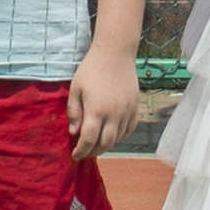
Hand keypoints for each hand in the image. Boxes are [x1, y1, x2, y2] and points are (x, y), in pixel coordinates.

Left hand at [68, 46, 140, 160]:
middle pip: (105, 144)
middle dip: (94, 152)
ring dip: (106, 144)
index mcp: (96, 110)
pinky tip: (112, 133)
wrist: (115, 53)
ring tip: (96, 142)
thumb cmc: (91, 69)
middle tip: (85, 152)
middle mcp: (114, 114)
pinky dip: (120, 136)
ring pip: (118, 138)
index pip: (88, 140)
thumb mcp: (76, 89)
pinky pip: (129, 129)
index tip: (75, 156)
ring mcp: (127, 111)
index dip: (81, 152)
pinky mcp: (135, 107)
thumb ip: (74, 112)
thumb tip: (74, 133)